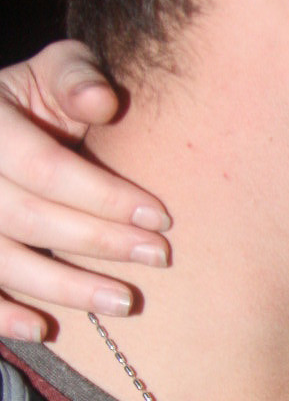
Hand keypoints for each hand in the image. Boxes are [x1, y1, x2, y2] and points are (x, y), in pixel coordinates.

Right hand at [0, 41, 170, 341]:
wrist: (0, 122)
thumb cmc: (37, 99)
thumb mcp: (56, 71)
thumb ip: (76, 77)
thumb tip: (102, 102)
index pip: (44, 168)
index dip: (103, 196)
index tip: (160, 218)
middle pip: (28, 219)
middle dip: (98, 242)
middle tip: (159, 257)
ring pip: (3, 261)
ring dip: (64, 289)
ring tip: (124, 302)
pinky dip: (2, 316)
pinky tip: (42, 329)